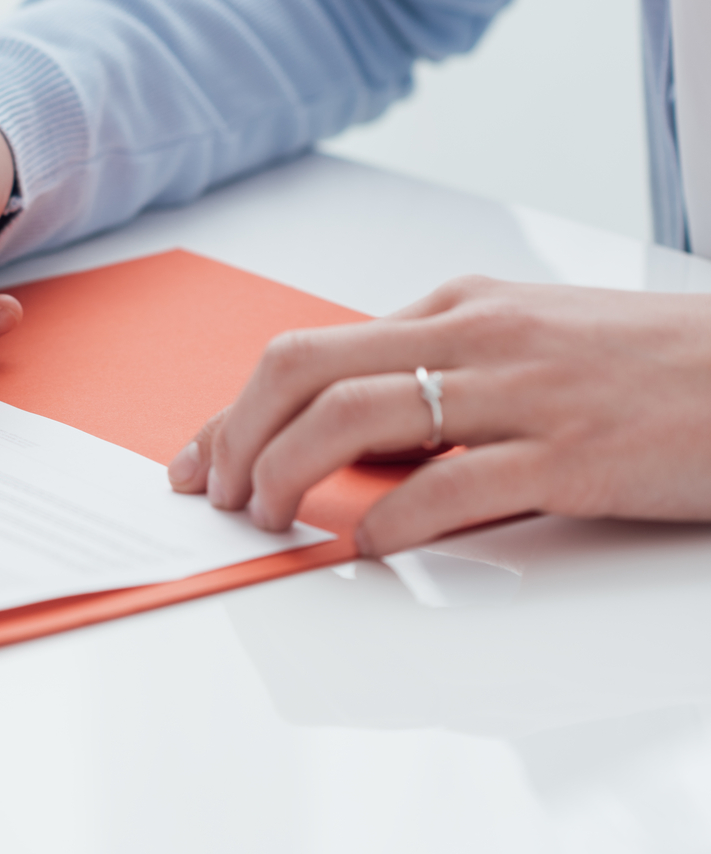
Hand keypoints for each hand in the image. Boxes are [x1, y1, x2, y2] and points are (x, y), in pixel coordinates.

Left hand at [165, 276, 710, 555]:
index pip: (307, 351)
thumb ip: (439, 375)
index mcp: (460, 306)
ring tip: (268, 519)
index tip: (196, 457)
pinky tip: (366, 546)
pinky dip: (387, 522)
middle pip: (303, 371)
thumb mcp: (531, 343)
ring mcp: (521, 391)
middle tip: (216, 493)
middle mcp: (476, 335)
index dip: (232, 410)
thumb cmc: (657, 366)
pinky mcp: (570, 454)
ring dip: (286, 474)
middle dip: (236, 436)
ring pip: (352, 417)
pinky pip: (447, 486)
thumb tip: (347, 441)